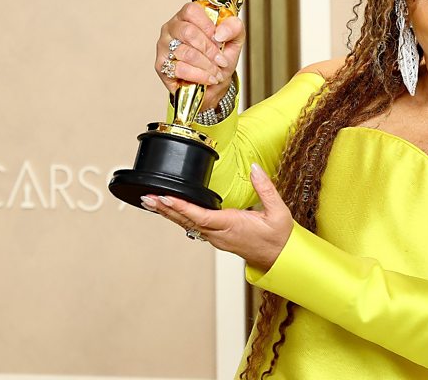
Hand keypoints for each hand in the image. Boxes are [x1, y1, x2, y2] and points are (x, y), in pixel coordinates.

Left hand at [141, 164, 291, 270]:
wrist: (280, 259)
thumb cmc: (279, 239)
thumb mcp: (278, 212)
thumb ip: (265, 188)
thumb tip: (255, 169)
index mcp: (232, 226)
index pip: (201, 216)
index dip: (181, 207)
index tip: (165, 198)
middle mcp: (220, 234)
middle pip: (187, 221)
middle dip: (165, 209)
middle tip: (147, 198)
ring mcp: (217, 238)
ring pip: (188, 225)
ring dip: (169, 214)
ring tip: (152, 202)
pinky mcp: (217, 238)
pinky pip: (194, 226)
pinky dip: (179, 217)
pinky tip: (171, 211)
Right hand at [156, 1, 244, 110]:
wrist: (214, 83)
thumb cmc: (220, 59)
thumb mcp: (234, 40)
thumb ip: (234, 28)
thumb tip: (221, 32)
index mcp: (187, 16)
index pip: (192, 11)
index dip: (208, 26)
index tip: (219, 39)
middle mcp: (172, 28)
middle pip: (188, 32)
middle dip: (210, 49)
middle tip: (221, 60)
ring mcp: (164, 46)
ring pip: (186, 52)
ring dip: (207, 65)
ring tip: (217, 72)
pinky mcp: (161, 66)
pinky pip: (180, 69)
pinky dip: (199, 75)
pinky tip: (208, 78)